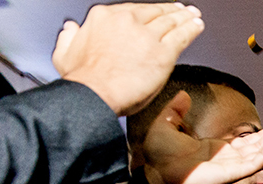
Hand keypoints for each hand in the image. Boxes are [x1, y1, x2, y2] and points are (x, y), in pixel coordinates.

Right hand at [53, 3, 204, 115]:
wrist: (94, 95)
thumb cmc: (82, 80)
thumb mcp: (65, 53)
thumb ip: (69, 38)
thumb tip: (72, 29)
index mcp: (104, 18)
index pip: (132, 10)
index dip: (148, 11)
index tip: (155, 12)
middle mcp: (127, 22)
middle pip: (155, 13)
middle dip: (170, 11)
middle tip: (181, 10)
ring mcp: (146, 36)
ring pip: (171, 22)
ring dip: (185, 17)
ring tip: (193, 15)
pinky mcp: (163, 53)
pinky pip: (182, 36)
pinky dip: (192, 29)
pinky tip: (197, 26)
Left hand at [141, 91, 262, 183]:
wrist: (157, 172)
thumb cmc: (159, 157)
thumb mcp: (166, 124)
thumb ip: (176, 110)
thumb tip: (182, 95)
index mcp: (217, 149)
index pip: (246, 142)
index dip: (260, 134)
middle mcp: (228, 159)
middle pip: (258, 147)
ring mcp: (231, 166)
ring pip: (260, 154)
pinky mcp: (232, 172)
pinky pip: (254, 163)